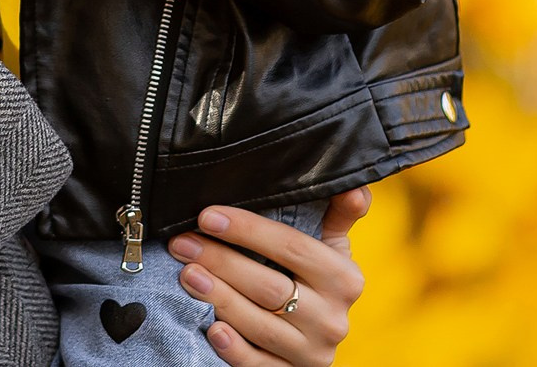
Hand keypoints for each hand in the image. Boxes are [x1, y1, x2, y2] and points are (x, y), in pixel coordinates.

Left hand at [170, 188, 371, 365]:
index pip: (291, 247)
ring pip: (258, 324)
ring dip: (218, 297)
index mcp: (344, 279)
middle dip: (220, 261)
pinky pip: (258, 364)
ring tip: (187, 273)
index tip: (208, 216)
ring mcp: (312, 352)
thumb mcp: (331, 249)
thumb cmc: (317, 281)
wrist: (320, 338)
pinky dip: (233, 348)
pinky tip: (211, 328)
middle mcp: (332, 319)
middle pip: (268, 286)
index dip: (248, 230)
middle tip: (183, 243)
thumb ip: (338, 216)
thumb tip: (353, 188)